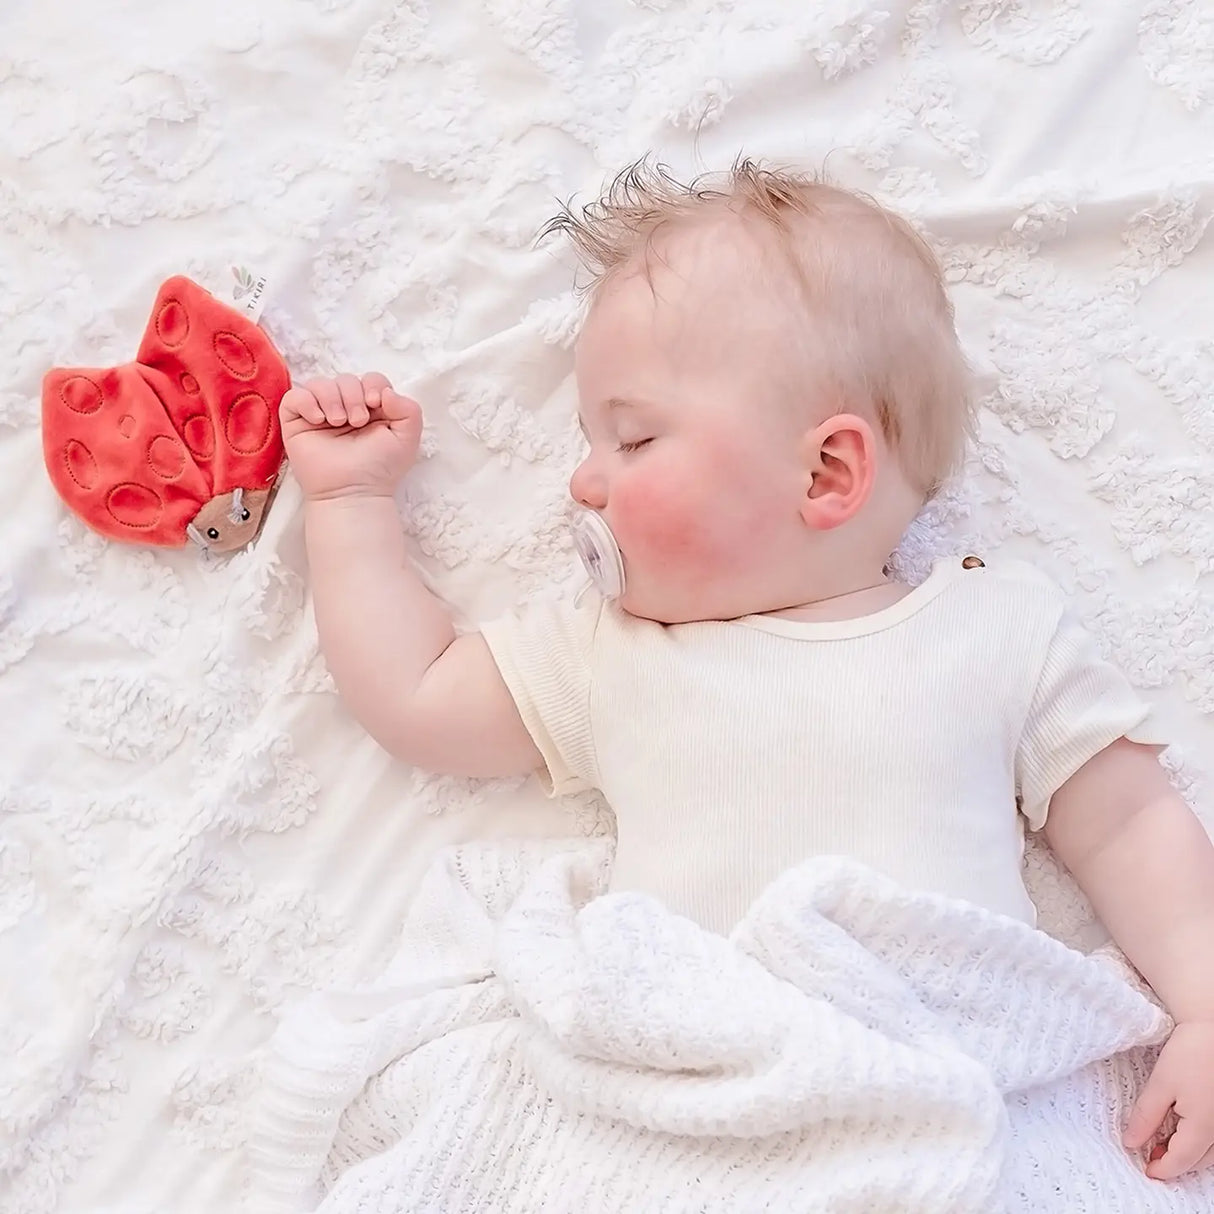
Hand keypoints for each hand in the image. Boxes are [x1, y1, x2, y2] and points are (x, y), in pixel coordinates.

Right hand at [280, 372, 422, 500]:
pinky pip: (294, 396)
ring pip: (320, 383)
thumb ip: (409, 408)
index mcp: (371, 408)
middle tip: (357, 422)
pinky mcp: (297, 422)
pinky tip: (318, 420)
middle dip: (353, 395)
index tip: (375, 404)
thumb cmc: (381, 468)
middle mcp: (345, 408)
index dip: (373, 385)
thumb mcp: (407, 438)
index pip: (370, 379)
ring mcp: (320, 414)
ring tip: (338, 422)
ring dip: (332, 398)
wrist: (354, 492)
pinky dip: (307, 402)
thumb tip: (385, 391)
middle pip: (345, 379)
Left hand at [1124, 1021, 1213, 1178]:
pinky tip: (1182, 1130)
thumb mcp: (1160, 1085)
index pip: (1181, 1161)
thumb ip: (1145, 1117)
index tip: (1144, 1169)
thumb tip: (1132, 1143)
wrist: (1212, 1027)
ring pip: (1209, 1153)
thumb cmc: (1189, 1053)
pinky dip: (1198, 1142)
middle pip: (1197, 1161)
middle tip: (1149, 1156)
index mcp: (1204, 1128)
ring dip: (1187, 1154)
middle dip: (1174, 1163)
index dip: (1162, 1169)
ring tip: (1161, 1143)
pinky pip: (1213, 1138)